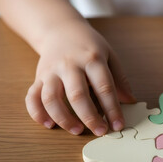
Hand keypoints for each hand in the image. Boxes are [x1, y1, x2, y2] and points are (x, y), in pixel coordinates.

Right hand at [25, 21, 135, 135]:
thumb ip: (119, 79)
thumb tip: (130, 101)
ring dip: (63, 118)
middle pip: (77, 94)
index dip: (112, 108)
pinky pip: (32, 97)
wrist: (61, 30)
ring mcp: (51, 72)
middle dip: (89, 117)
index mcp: (91, 59)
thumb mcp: (109, 55)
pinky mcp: (38, 78)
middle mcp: (69, 65)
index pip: (104, 87)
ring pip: (51, 98)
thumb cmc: (89, 46)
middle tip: (100, 131)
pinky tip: (48, 124)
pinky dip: (38, 113)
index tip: (118, 125)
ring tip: (77, 130)